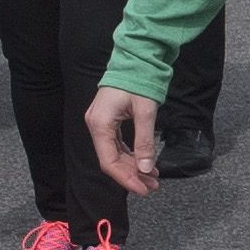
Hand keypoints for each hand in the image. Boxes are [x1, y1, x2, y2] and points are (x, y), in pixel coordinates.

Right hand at [88, 86, 160, 200]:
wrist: (135, 59)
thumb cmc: (138, 81)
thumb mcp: (145, 112)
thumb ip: (145, 142)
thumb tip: (146, 169)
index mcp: (100, 124)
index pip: (109, 162)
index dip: (126, 179)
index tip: (143, 190)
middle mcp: (96, 126)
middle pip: (111, 161)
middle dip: (132, 175)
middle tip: (152, 186)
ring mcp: (100, 124)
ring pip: (115, 154)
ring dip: (132, 167)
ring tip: (152, 178)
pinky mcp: (107, 121)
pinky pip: (117, 145)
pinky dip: (131, 156)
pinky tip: (144, 163)